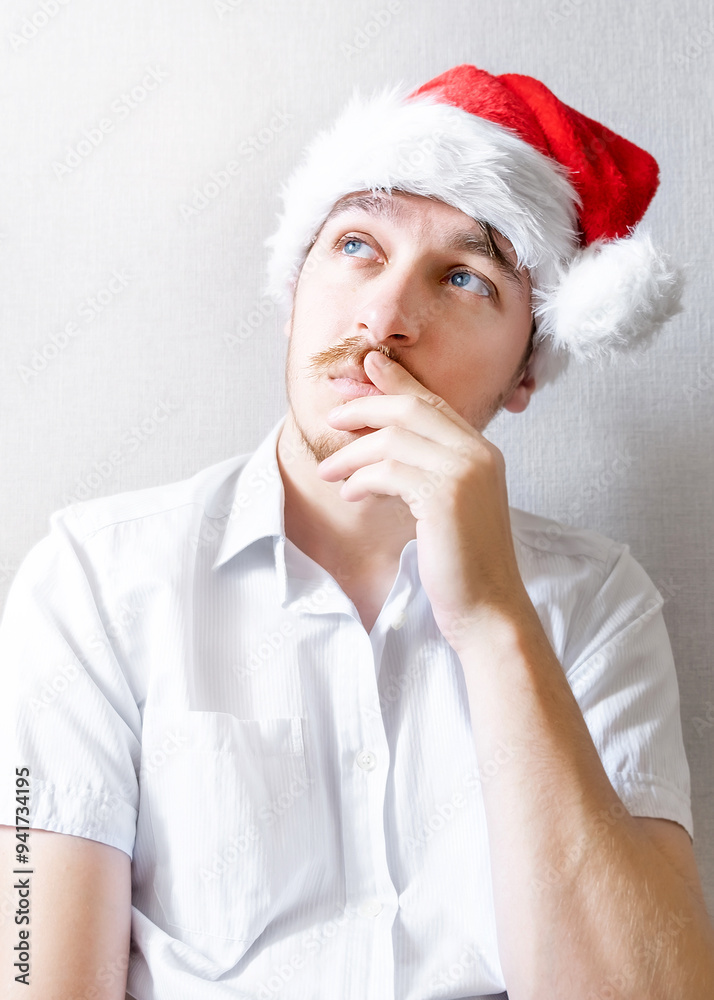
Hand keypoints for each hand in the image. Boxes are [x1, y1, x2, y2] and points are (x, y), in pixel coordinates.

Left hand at [316, 350, 532, 649]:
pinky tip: (351, 495)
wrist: (488, 608)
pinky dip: (362, 480)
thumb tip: (386, 450)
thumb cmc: (463, 564)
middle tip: (332, 416)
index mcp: (482, 452)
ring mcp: (464, 471)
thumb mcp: (449, 507)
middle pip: (412, 409)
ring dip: (353, 454)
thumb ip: (430, 472)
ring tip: (329, 472)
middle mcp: (478, 454)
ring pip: (394, 439)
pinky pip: (389, 471)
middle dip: (366, 406)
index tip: (366, 367)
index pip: (434, 403)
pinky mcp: (445, 495)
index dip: (397, 383)